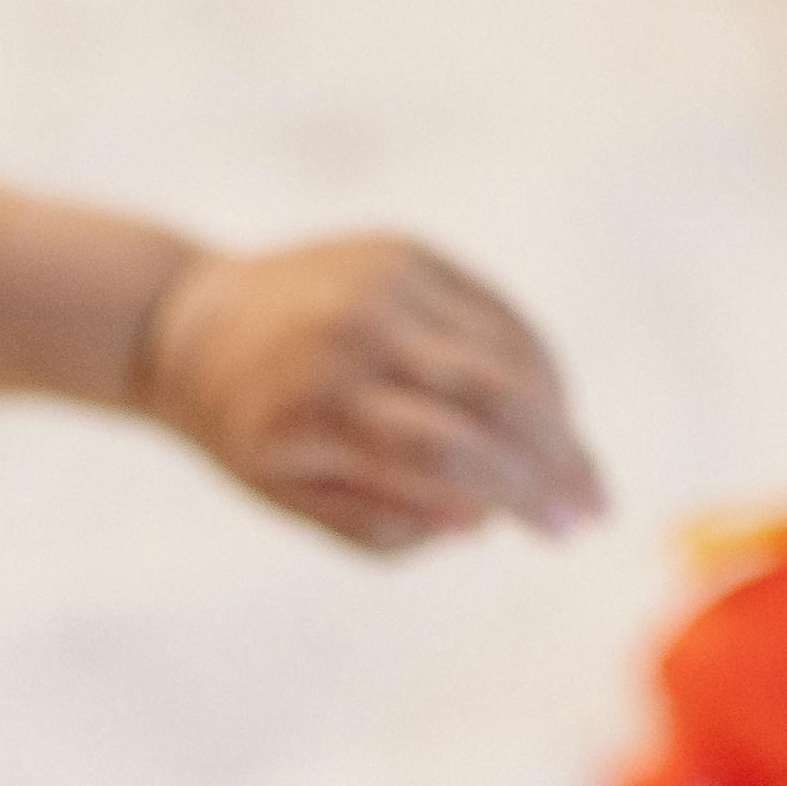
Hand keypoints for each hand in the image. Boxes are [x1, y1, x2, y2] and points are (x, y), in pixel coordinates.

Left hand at [137, 235, 605, 554]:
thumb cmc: (248, 433)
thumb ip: (384, 520)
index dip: (519, 494)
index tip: (566, 534)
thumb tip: (484, 519)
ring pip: (505, 349)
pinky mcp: (407, 251)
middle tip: (597, 508)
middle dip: (558, 457)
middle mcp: (358, 333)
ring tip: (578, 470)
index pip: (448, 453)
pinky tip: (552, 408)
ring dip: (557, 413)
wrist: (189, 325)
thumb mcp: (295, 498)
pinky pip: (493, 311)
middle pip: (492, 396)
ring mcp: (387, 281)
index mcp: (321, 406)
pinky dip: (533, 361)